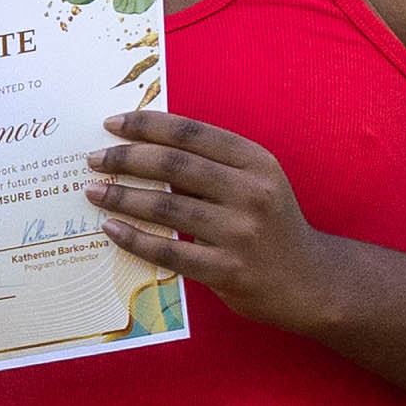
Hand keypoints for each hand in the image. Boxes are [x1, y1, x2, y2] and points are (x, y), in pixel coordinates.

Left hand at [86, 110, 335, 335]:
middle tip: (94, 158)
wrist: (312, 281)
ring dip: (121, 197)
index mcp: (256, 162)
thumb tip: (145, 148)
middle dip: (126, 158)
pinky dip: (133, 239)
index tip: (113, 123)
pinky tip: (110, 228)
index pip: (191, 133)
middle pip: (173, 165)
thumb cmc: (272, 225)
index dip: (147, 125)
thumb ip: (212, 165)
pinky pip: (168, 252)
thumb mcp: (256, 182)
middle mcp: (251, 193)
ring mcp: (240, 233)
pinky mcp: (228, 270)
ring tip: (93, 191)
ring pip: (165, 208)